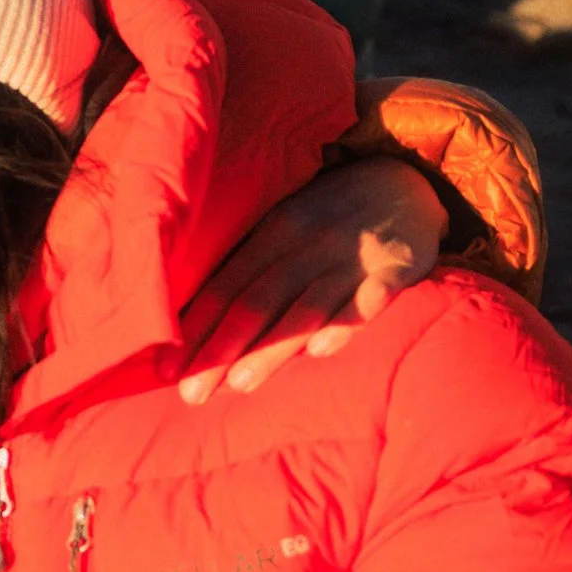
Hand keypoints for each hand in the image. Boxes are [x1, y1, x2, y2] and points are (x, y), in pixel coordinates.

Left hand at [175, 157, 446, 403]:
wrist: (405, 178)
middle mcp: (306, 243)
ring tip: (240, 385)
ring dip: (272, 347)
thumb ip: (254, 271)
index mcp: (271, 232)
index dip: (195, 328)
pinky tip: (322, 350)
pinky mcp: (396, 267)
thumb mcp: (286, 226)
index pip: (224, 286)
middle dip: (222, 348)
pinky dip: (346, 323)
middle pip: (256, 301)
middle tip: (192, 393)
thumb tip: (202, 325)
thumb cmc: (330, 215)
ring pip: (305, 307)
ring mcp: (351, 257)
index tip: (166, 369)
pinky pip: (370, 297)